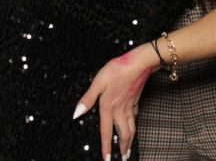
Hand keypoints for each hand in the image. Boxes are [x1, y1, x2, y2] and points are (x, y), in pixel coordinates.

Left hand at [74, 44, 157, 160]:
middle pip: (123, 134)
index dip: (106, 147)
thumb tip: (76, 114)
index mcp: (108, 107)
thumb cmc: (117, 70)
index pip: (106, 132)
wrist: (138, 63)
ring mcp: (130, 106)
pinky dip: (134, 124)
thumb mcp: (98, 82)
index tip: (107, 159)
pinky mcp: (136, 99)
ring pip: (131, 128)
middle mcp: (120, 110)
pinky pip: (135, 116)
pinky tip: (133, 124)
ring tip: (129, 149)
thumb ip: (87, 99)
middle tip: (123, 158)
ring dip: (130, 141)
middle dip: (123, 148)